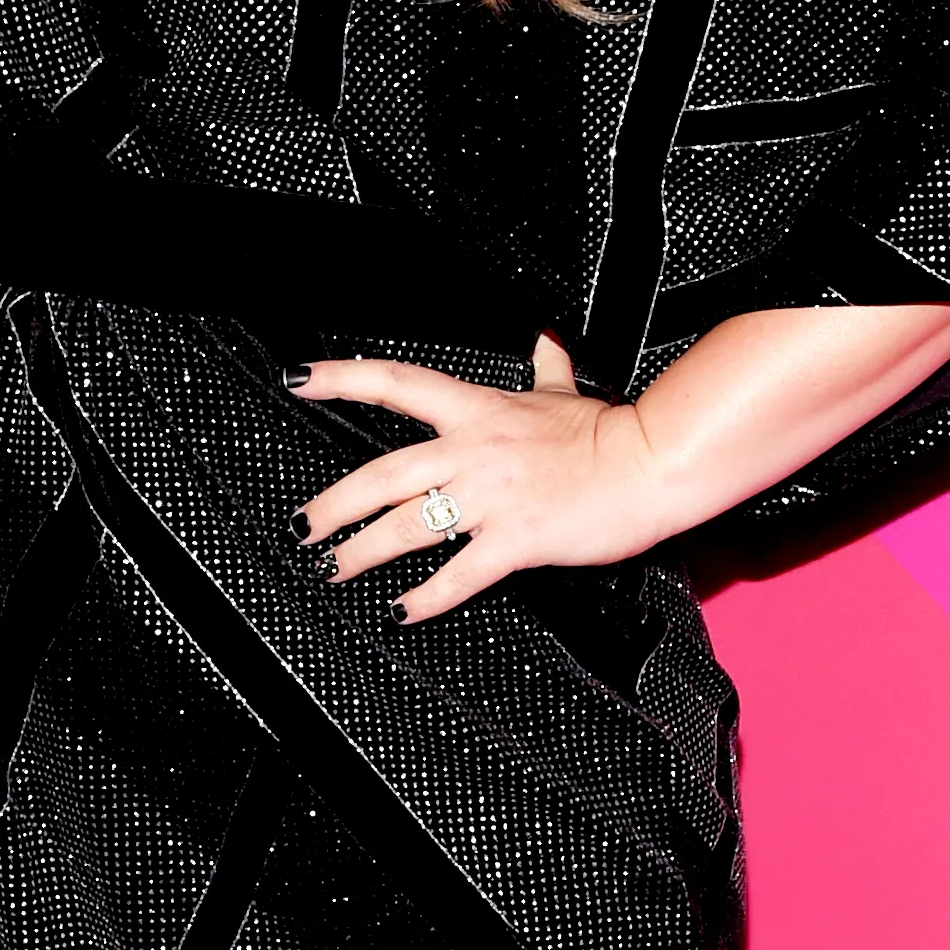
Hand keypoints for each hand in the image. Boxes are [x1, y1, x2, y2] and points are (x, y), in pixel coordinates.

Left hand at [285, 330, 664, 623]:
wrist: (648, 464)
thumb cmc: (606, 431)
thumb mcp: (563, 390)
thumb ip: (545, 365)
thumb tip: (545, 340)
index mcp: (477, 409)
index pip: (396, 382)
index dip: (342, 377)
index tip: (301, 378)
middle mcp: (472, 450)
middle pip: (383, 473)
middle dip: (334, 502)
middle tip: (303, 524)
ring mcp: (490, 497)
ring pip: (407, 526)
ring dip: (362, 552)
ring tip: (335, 568)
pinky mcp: (515, 540)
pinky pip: (458, 574)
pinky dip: (424, 597)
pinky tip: (401, 609)